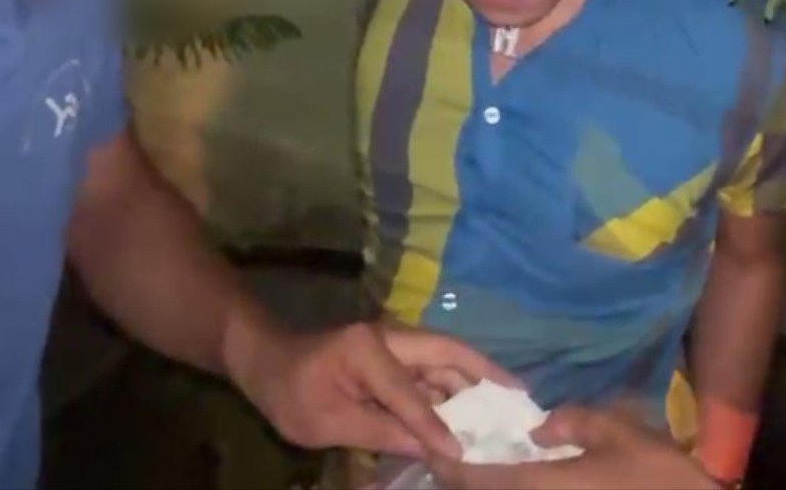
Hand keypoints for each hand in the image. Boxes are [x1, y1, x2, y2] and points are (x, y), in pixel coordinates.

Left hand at [229, 319, 513, 457]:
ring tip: (503, 409)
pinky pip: (431, 371)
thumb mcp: (327, 422)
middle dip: (485, 375)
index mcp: (369, 348)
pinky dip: (453, 390)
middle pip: (448, 353)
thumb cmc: (288, 391)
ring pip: (444, 361)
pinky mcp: (394, 355)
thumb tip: (435, 450)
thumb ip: (382, 432)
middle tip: (521, 399)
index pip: (411, 392)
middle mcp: (391, 336)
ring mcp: (394, 343)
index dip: (437, 424)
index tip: (464, 450)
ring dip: (473, 384)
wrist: (264, 361)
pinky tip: (469, 413)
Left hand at [429, 406, 715, 489]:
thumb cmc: (654, 475)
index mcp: (537, 486)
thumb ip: (570, 422)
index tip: (432, 450)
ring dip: (491, 486)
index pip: (474, 480)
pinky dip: (518, 489)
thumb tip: (538, 429)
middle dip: (463, 480)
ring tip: (486, 467)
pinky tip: (527, 478)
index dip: (448, 467)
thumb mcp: (615, 432)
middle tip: (454, 457)